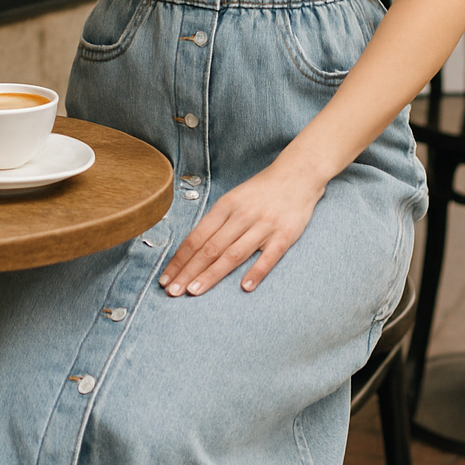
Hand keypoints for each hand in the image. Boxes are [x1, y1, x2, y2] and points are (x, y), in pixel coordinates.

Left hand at [159, 162, 324, 297]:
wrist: (298, 173)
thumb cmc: (262, 190)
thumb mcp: (234, 199)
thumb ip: (217, 222)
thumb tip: (192, 249)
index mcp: (226, 206)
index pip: (197, 237)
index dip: (180, 259)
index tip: (166, 278)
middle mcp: (242, 215)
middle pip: (210, 248)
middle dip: (188, 271)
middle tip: (172, 291)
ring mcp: (264, 225)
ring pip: (233, 254)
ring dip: (212, 274)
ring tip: (194, 291)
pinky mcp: (285, 234)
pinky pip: (269, 256)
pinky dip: (257, 271)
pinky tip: (245, 286)